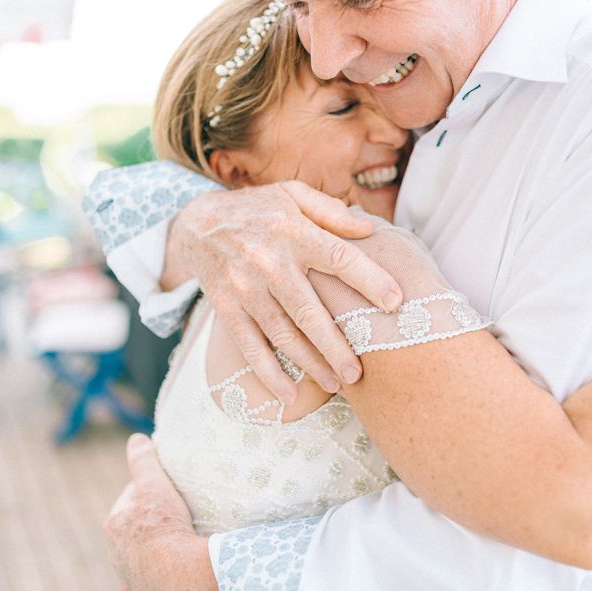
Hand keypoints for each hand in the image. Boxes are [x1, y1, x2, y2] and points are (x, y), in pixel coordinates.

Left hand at [104, 434, 216, 590]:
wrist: (178, 575)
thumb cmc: (164, 526)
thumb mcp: (154, 484)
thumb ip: (144, 460)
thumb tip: (136, 438)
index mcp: (115, 523)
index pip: (133, 496)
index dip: (152, 488)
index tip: (170, 487)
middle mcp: (117, 551)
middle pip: (137, 525)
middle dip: (154, 517)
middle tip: (180, 510)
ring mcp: (130, 575)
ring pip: (144, 551)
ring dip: (158, 544)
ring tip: (183, 536)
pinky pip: (153, 575)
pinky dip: (163, 568)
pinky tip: (178, 562)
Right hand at [169, 181, 402, 402]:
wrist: (196, 223)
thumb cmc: (257, 209)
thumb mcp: (292, 195)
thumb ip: (331, 212)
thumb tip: (370, 230)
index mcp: (293, 232)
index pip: (338, 257)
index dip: (369, 279)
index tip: (395, 302)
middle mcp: (269, 262)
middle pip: (309, 311)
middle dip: (337, 346)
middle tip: (361, 373)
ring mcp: (245, 287)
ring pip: (283, 334)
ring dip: (311, 364)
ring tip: (337, 384)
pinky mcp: (226, 307)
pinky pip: (249, 345)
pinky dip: (269, 373)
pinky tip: (289, 395)